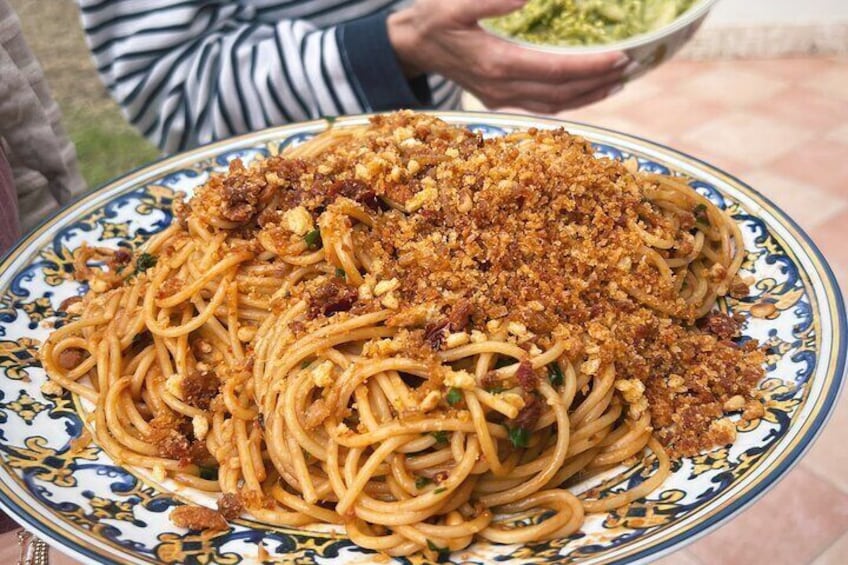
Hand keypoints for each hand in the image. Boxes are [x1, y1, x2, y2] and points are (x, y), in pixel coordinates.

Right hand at [388, 0, 628, 113]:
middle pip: (561, 93)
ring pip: (554, 106)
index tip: (621, 57)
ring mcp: (500, 98)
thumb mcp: (455, 3)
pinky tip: (588, 92)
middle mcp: (501, 88)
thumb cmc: (434, 19)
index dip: (590, 67)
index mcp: (496, 64)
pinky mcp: (499, 100)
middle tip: (633, 67)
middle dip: (598, 82)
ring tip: (619, 82)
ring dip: (589, 96)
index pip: (555, 70)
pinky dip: (570, 102)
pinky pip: (542, 107)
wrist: (412, 46)